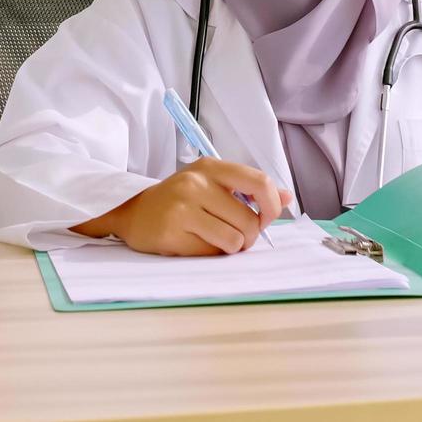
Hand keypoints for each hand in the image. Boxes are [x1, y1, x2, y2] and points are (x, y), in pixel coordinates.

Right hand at [71, 158, 293, 255]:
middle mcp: (196, 183)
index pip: (258, 182)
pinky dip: (212, 254)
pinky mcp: (172, 233)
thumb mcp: (212, 184)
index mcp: (211, 167)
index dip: (272, 206)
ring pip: (234, 240)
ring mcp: (182, 208)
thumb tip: (288, 198)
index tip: (267, 218)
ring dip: (232, 247)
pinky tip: (196, 244)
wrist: (132, 211)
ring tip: (216, 240)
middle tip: (236, 236)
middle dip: (250, 235)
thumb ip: (249, 190)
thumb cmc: (179, 199)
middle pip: (250, 220)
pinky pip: (212, 253)